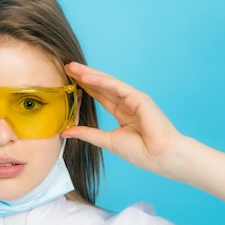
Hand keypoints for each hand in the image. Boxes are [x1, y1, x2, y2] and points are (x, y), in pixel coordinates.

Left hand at [63, 62, 182, 176]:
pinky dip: (100, 80)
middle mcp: (127, 103)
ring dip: (88, 74)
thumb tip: (65, 131)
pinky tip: (86, 76)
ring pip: (106, 82)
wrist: (159, 156)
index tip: (69, 80)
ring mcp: (133, 98)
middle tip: (66, 67)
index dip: (85, 87)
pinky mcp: (138, 97)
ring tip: (71, 67)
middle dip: (84, 76)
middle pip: (101, 86)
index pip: (100, 95)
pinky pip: (115, 86)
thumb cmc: (140, 152)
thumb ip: (87, 133)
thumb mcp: (106, 141)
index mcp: (122, 113)